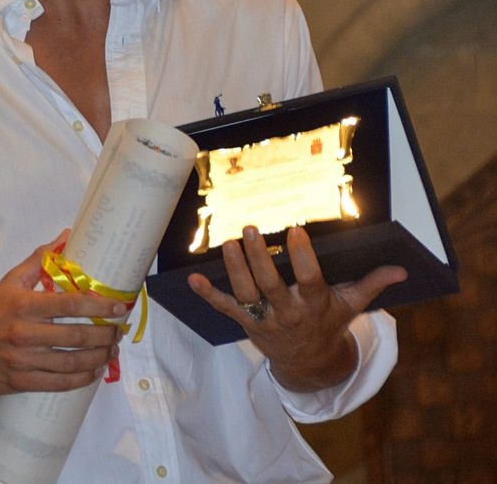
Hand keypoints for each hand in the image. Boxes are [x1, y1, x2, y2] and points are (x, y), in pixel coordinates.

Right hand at [0, 231, 124, 394]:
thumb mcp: (9, 282)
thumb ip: (38, 261)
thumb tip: (65, 237)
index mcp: (24, 305)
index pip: (70, 304)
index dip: (99, 305)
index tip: (118, 307)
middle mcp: (25, 333)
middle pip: (77, 335)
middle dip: (105, 334)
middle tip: (118, 331)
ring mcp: (24, 359)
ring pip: (72, 361)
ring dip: (99, 357)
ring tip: (111, 351)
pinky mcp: (22, 381)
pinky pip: (60, 383)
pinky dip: (82, 378)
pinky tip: (93, 371)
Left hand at [187, 225, 406, 391]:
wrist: (308, 362)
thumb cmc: (329, 324)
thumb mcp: (352, 306)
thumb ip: (372, 284)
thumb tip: (400, 268)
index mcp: (314, 303)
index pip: (309, 279)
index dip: (303, 256)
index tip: (296, 229)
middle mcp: (287, 311)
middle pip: (270, 285)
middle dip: (259, 258)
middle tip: (249, 229)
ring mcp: (264, 318)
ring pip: (246, 293)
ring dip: (234, 269)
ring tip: (228, 242)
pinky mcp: (246, 321)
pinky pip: (225, 308)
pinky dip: (208, 295)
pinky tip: (192, 279)